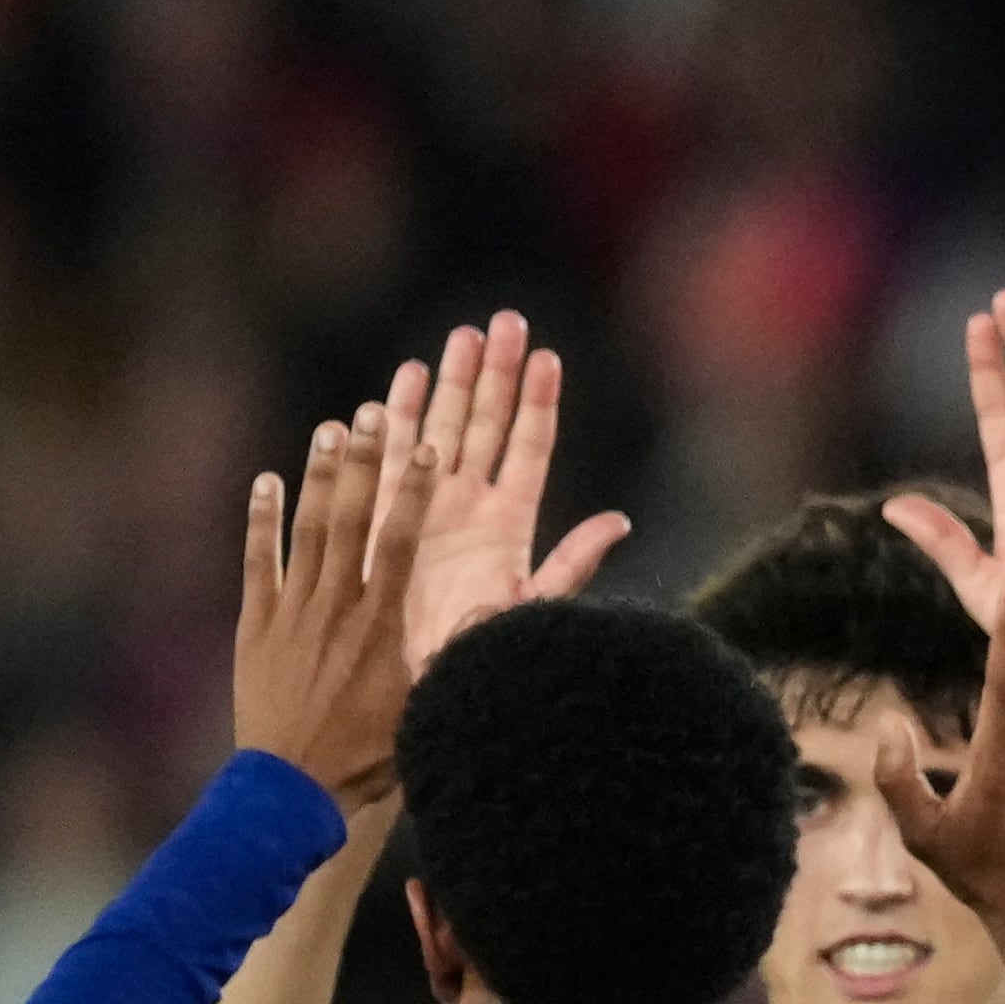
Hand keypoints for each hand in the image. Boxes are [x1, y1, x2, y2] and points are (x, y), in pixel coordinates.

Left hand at [236, 407, 434, 804]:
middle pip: (351, 520)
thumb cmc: (370, 756)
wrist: (293, 789)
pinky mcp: (257, 624)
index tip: (427, 449)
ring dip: (320, 477)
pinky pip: (258, 560)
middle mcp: (336, 606)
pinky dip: (262, 519)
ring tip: (332, 429)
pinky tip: (267, 480)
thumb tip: (505, 612)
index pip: (399, 542)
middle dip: (365, 463)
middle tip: (375, 414)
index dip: (412, 492)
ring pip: (306, 530)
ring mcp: (292, 611)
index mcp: (381, 625)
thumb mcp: (429, 707)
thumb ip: (461, 653)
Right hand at [381, 311, 627, 672]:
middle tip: (504, 320)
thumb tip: (619, 521)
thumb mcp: (536, 609)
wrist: (425, 683)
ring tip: (461, 336)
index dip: (537, 403)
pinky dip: (395, 418)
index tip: (547, 356)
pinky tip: (402, 378)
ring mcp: (428, 506)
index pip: (529, 449)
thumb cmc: (484, 656)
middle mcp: (471, 507)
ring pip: (440, 429)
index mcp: (510, 525)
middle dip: (494, 372)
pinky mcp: (385, 514)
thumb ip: (573, 562)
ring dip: (448, 382)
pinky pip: (389, 455)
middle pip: (486, 424)